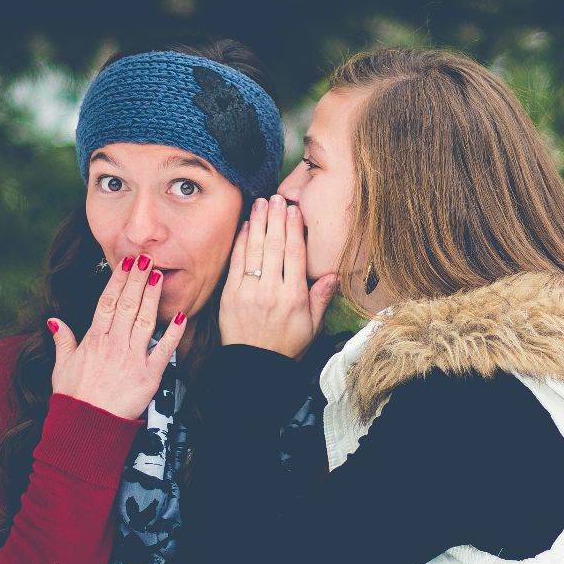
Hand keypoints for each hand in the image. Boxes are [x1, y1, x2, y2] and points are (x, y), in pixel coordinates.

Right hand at [46, 255, 187, 418]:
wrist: (85, 427)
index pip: (107, 303)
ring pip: (143, 321)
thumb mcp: (61, 367)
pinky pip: (163, 351)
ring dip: (152, 297)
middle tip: (146, 258)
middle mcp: (113, 345)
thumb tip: (54, 321)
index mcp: (93, 340)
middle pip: (126, 305)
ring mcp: (131, 359)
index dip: (117, 281)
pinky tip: (181, 316)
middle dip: (136, 280)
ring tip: (159, 275)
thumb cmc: (73, 399)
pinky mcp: (148, 376)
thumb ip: (62, 341)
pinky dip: (173, 333)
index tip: (126, 263)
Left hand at [219, 195, 339, 357]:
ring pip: (255, 250)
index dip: (294, 229)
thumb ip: (321, 298)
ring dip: (258, 223)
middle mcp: (271, 291)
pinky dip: (241, 242)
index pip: (294, 255)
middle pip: (275, 246)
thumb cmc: (285, 346)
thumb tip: (333, 274)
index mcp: (294, 297)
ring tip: (261, 202)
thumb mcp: (312, 326)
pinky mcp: (230, 295)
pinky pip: (237, 262)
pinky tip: (246, 225)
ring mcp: (249, 291)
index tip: (295, 210)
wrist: (254, 366)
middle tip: (278, 197)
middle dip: (276, 218)